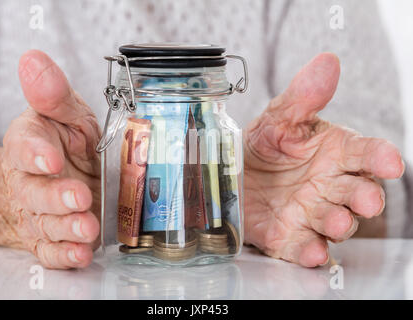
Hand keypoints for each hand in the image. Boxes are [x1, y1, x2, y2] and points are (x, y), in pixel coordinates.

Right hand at [2, 50, 100, 268]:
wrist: (64, 173)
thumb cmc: (68, 141)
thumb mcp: (67, 114)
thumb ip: (54, 95)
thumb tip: (33, 59)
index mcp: (31, 143)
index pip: (24, 146)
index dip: (35, 153)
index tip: (51, 157)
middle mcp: (31, 179)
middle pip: (34, 191)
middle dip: (56, 196)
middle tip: (79, 196)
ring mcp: (40, 211)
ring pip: (46, 223)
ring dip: (67, 228)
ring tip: (88, 227)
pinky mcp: (51, 235)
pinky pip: (53, 249)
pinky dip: (66, 254)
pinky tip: (82, 253)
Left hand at [243, 53, 403, 266]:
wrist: (233, 176)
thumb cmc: (263, 147)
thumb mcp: (277, 119)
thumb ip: (303, 97)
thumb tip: (327, 63)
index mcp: (334, 153)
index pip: (366, 153)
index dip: (380, 157)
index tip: (390, 162)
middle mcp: (330, 186)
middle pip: (359, 193)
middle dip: (365, 197)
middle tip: (365, 199)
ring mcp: (312, 214)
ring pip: (337, 222)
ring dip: (339, 224)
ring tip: (334, 221)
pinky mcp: (292, 237)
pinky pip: (306, 247)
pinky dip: (310, 251)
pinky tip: (312, 252)